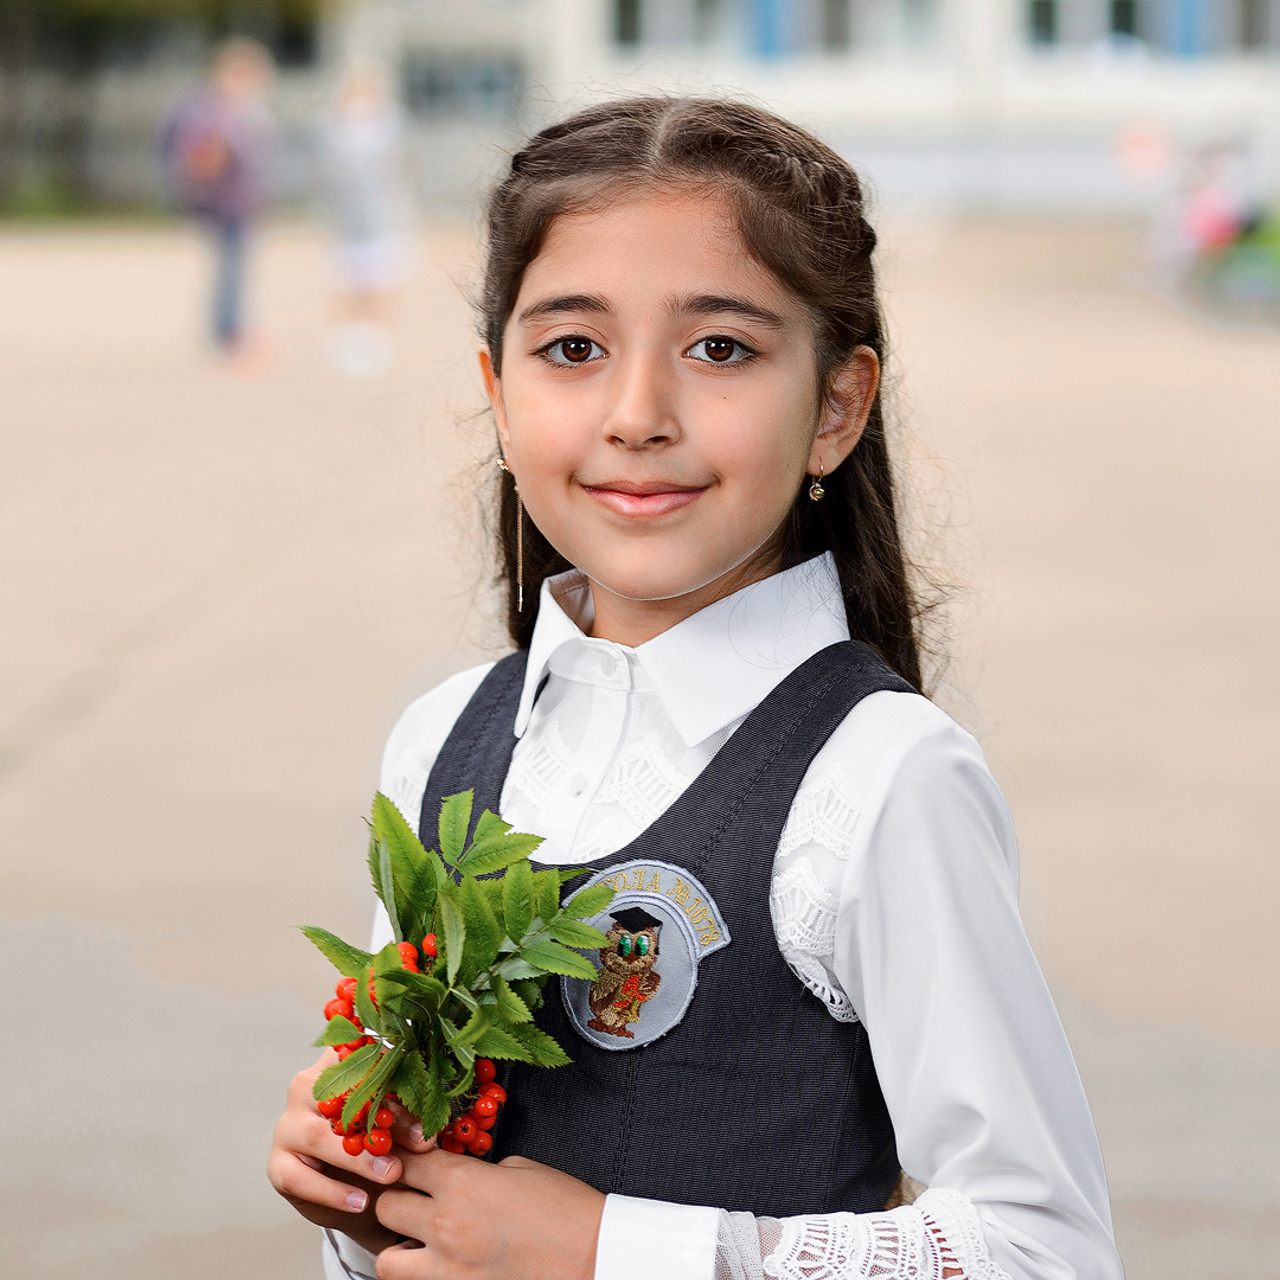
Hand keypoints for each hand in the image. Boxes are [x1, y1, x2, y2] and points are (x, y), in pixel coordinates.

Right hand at [267, 1051, 433, 1253]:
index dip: (392, 1072)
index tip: (424, 1091)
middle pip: (340, 1097)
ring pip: (318, 1136)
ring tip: (392, 1173)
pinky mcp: (279, 1164)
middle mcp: (306, 1088)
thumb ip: (408, 1124)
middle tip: (420, 1144)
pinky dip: (332, 1192)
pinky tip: (360, 1202)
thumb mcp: (397, 1127)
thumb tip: (426, 1136)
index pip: (360, 1058)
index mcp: (337, 1064)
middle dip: (382, 1119)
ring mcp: (288, 1125)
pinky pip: (300, 1178)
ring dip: (358, 1158)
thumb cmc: (380, 1144)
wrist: (358, 1191)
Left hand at [375, 1149, 604, 1279]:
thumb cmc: (566, 1210)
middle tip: (413, 1195)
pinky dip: (420, 1275)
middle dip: (396, 1197)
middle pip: (386, 1205)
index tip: (402, 1154)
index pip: (406, 1160)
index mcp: (464, 1183)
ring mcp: (448, 1269)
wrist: (593, 1257)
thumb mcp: (519, 1169)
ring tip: (418, 1239)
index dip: (401, 1154)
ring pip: (386, 1260)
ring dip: (397, 1245)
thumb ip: (478, 1172)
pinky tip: (439, 1263)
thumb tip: (458, 1177)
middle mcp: (447, 1225)